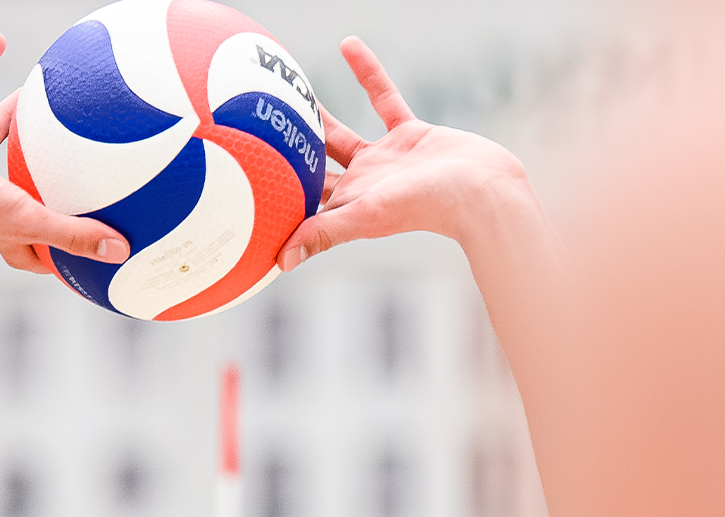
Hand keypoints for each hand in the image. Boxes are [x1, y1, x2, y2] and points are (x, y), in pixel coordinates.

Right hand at [0, 33, 129, 273]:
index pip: (29, 246)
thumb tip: (122, 251)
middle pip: (11, 189)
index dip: (49, 249)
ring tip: (36, 96)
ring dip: (9, 116)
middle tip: (63, 162)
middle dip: (33, 178)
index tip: (74, 245)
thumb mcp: (29, 220)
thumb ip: (75, 234)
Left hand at [278, 37, 532, 269]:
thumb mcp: (368, 215)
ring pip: (341, 132)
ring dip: (317, 114)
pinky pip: (382, 96)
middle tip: (253, 131)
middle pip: (312, 167)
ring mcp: (385, 160)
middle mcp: (362, 185)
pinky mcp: (409, 134)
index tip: (240, 183)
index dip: (273, 196)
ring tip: (288, 91)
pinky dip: (366, 73)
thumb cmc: (428, 208)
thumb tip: (280, 262)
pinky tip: (347, 45)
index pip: (300, 203)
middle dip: (286, 154)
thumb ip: (324, 233)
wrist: (484, 189)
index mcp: (347, 206)